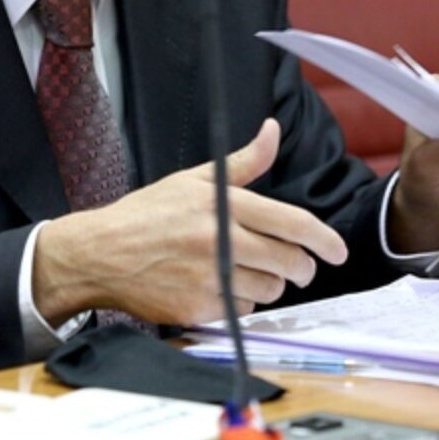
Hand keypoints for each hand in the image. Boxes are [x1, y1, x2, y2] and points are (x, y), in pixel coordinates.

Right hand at [31, 119, 348, 325]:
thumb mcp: (194, 180)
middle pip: (290, 261)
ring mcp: (210, 278)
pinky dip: (241, 301)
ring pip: (270, 288)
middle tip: (300, 266)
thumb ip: (243, 163)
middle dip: (303, 266)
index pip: (292, 223)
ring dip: (271, 283)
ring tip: (248, 271)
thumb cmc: (148, 214)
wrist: (100, 254)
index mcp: (224, 206)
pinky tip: (221, 287)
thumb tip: (273, 130)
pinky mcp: (199, 308)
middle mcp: (220, 241)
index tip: (339, 251)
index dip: (325, 239)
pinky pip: (242, 309)